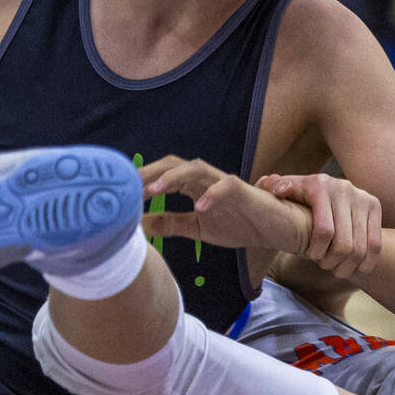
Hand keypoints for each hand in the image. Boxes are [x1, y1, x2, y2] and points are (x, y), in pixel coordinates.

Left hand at [139, 156, 311, 254]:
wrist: (276, 229)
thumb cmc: (239, 223)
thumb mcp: (197, 228)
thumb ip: (170, 223)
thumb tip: (138, 224)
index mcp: (192, 187)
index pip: (162, 176)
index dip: (140, 181)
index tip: (118, 193)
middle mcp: (205, 179)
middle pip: (173, 165)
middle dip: (149, 172)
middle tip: (127, 185)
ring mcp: (223, 182)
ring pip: (195, 169)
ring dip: (172, 178)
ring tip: (153, 191)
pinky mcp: (243, 191)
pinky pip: (224, 187)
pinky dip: (211, 195)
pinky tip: (198, 206)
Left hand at [255, 172, 381, 277]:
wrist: (318, 191)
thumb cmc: (293, 198)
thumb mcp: (279, 192)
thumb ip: (272, 190)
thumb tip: (278, 190)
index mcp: (319, 185)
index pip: (324, 230)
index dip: (316, 251)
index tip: (308, 257)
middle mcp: (343, 188)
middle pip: (344, 242)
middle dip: (333, 261)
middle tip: (324, 266)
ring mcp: (361, 196)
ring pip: (362, 245)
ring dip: (349, 265)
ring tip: (338, 270)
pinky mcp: (374, 205)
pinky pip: (376, 242)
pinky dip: (367, 261)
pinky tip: (357, 269)